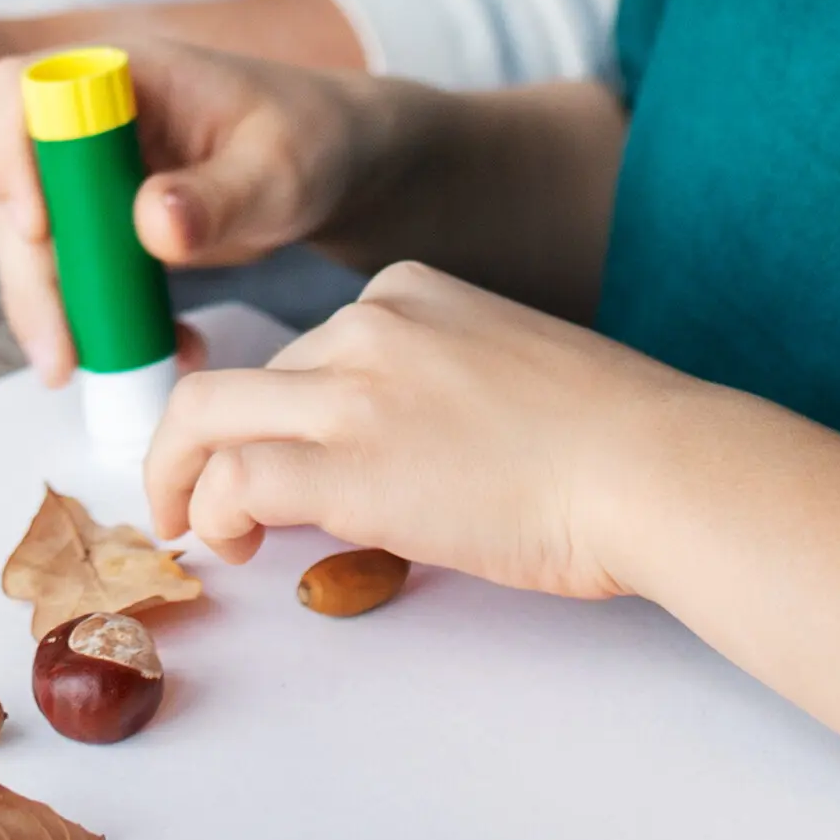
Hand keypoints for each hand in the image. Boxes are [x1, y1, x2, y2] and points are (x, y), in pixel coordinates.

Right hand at [0, 37, 406, 383]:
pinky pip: (81, 275)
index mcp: (122, 74)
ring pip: (37, 242)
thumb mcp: (282, 167)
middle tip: (59, 354)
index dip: (9, 152)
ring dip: (56, 311)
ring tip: (89, 373)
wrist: (340, 165)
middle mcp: (91, 120)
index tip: (39, 227)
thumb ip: (221, 194)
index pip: (20, 88)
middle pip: (16, 186)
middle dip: (30, 274)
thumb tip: (151, 223)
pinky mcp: (109, 225)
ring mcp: (96, 175)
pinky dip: (108, 323)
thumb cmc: (313, 139)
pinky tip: (171, 353)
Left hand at [139, 263, 681, 602]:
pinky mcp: (346, 465)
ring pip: (205, 415)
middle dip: (200, 442)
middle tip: (195, 499)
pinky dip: (214, 512)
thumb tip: (397, 460)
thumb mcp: (508, 377)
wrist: (656, 466)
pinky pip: (235, 480)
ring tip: (200, 531)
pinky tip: (237, 547)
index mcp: (410, 292)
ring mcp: (353, 390)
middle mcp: (369, 323)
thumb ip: (436, 393)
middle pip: (242, 379)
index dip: (274, 413)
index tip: (269, 456)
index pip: (305, 348)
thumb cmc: (616, 444)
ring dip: (183, 479)